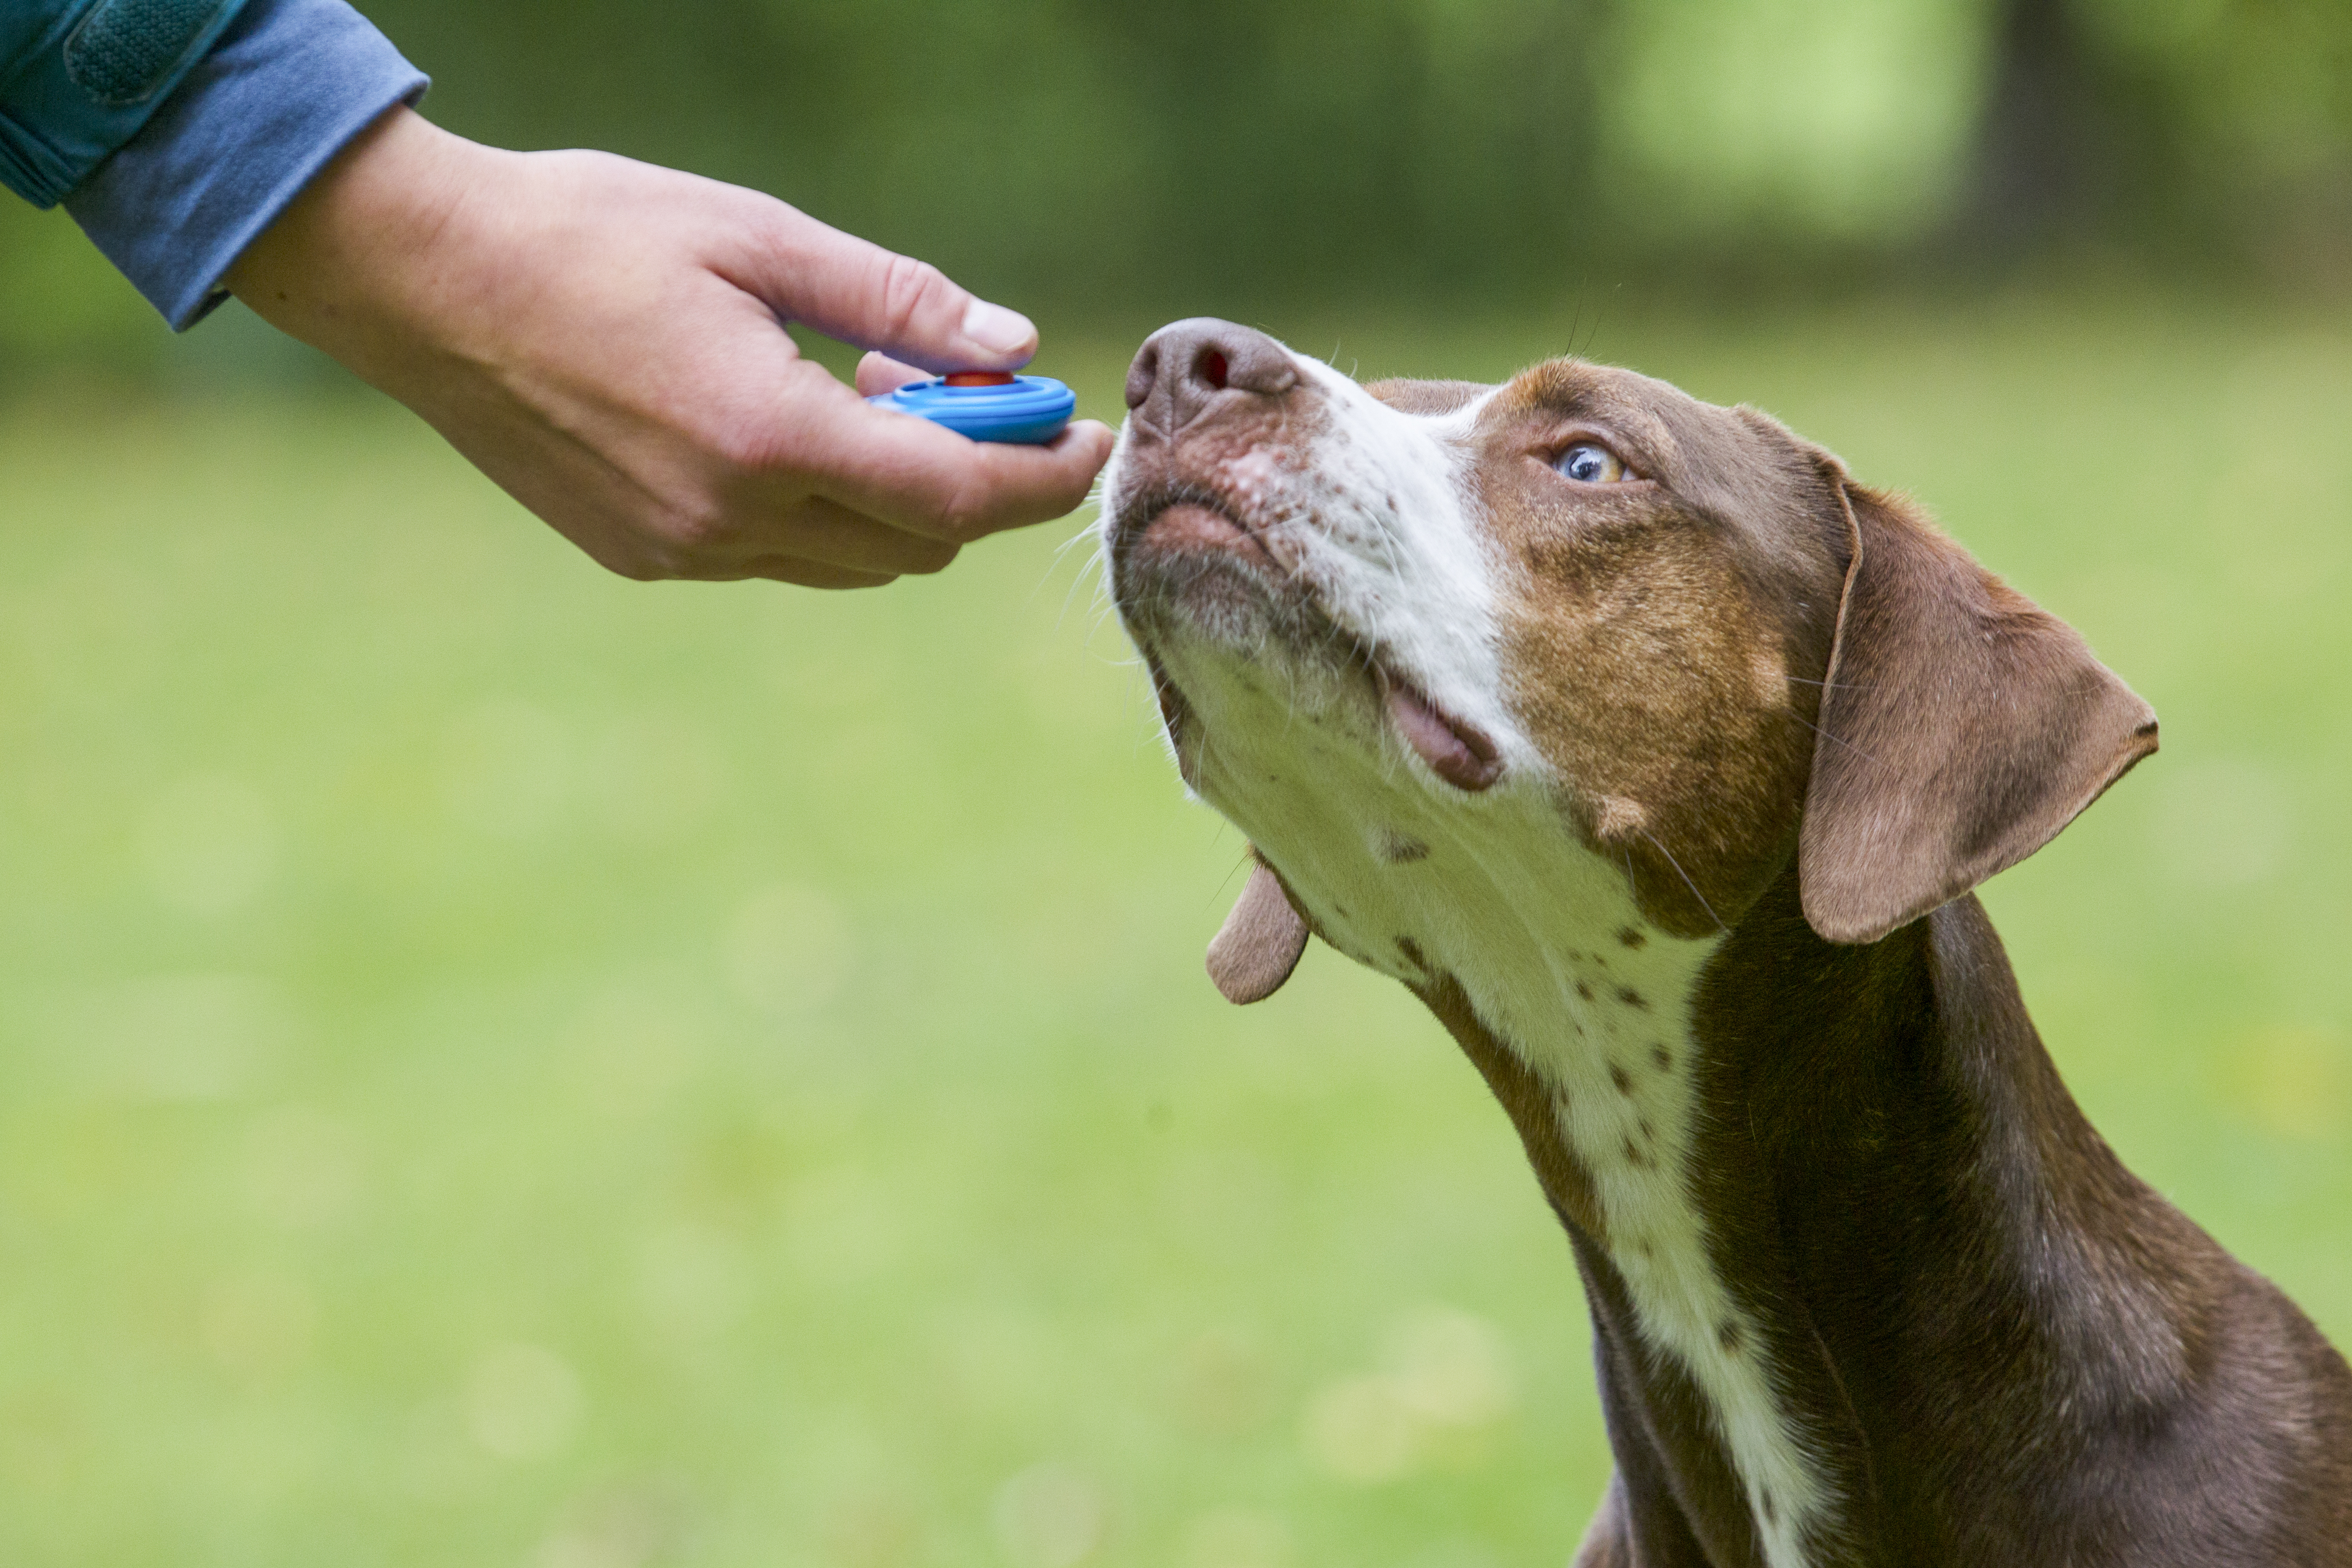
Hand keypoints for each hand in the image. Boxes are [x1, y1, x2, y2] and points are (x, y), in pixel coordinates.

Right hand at [225, 106, 1113, 587]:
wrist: (421, 280)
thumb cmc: (589, 231)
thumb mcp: (758, 236)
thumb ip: (898, 302)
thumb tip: (1013, 345)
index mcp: (766, 436)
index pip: (957, 497)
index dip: (1043, 477)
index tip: (1091, 441)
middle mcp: (728, 518)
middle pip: (918, 542)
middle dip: (973, 478)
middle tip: (963, 387)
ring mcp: (682, 551)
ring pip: (854, 559)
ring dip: (897, 497)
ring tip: (862, 389)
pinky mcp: (644, 557)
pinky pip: (780, 557)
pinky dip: (824, 510)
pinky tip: (791, 426)